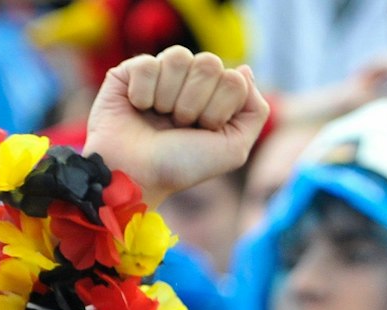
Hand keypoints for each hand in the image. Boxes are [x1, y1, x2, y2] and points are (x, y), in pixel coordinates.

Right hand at [84, 47, 270, 208]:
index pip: (234, 79)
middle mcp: (190, 80)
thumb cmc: (183, 165)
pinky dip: (143, 94)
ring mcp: (162, 72)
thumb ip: (255, 111)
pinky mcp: (131, 70)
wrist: (136, 175)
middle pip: (209, 63)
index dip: (220, 110)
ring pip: (178, 57)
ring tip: (159, 118)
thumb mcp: (234, 149)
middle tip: (180, 125)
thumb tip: (244, 70)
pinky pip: (147, 64)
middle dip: (195, 103)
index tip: (204, 131)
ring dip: (169, 98)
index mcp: (217, 95)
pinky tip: (138, 108)